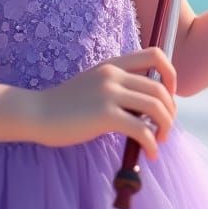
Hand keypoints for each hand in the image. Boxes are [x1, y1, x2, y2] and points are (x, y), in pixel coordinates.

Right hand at [33, 47, 177, 159]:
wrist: (36, 113)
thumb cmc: (65, 106)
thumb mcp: (94, 85)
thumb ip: (118, 88)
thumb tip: (146, 106)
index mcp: (113, 65)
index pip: (156, 54)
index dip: (170, 74)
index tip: (168, 96)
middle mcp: (114, 74)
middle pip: (160, 87)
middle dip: (170, 110)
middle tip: (165, 128)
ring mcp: (109, 93)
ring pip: (156, 107)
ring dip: (165, 127)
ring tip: (159, 141)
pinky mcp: (104, 115)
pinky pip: (141, 129)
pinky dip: (151, 144)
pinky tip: (149, 154)